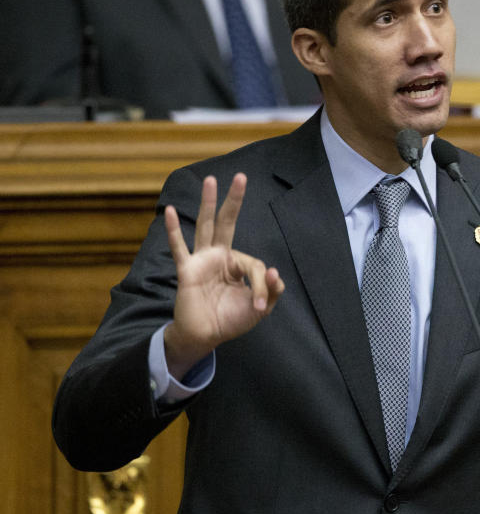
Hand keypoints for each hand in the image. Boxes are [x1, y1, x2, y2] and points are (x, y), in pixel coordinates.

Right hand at [163, 173, 284, 378]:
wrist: (205, 337)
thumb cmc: (230, 320)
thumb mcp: (259, 307)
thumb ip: (272, 290)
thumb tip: (276, 272)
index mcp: (237, 264)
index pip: (255, 264)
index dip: (262, 284)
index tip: (260, 304)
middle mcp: (219, 257)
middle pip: (227, 223)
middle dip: (234, 200)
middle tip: (241, 176)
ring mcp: (202, 261)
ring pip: (205, 227)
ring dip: (207, 203)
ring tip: (210, 180)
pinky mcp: (187, 270)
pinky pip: (179, 248)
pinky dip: (173, 230)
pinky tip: (169, 211)